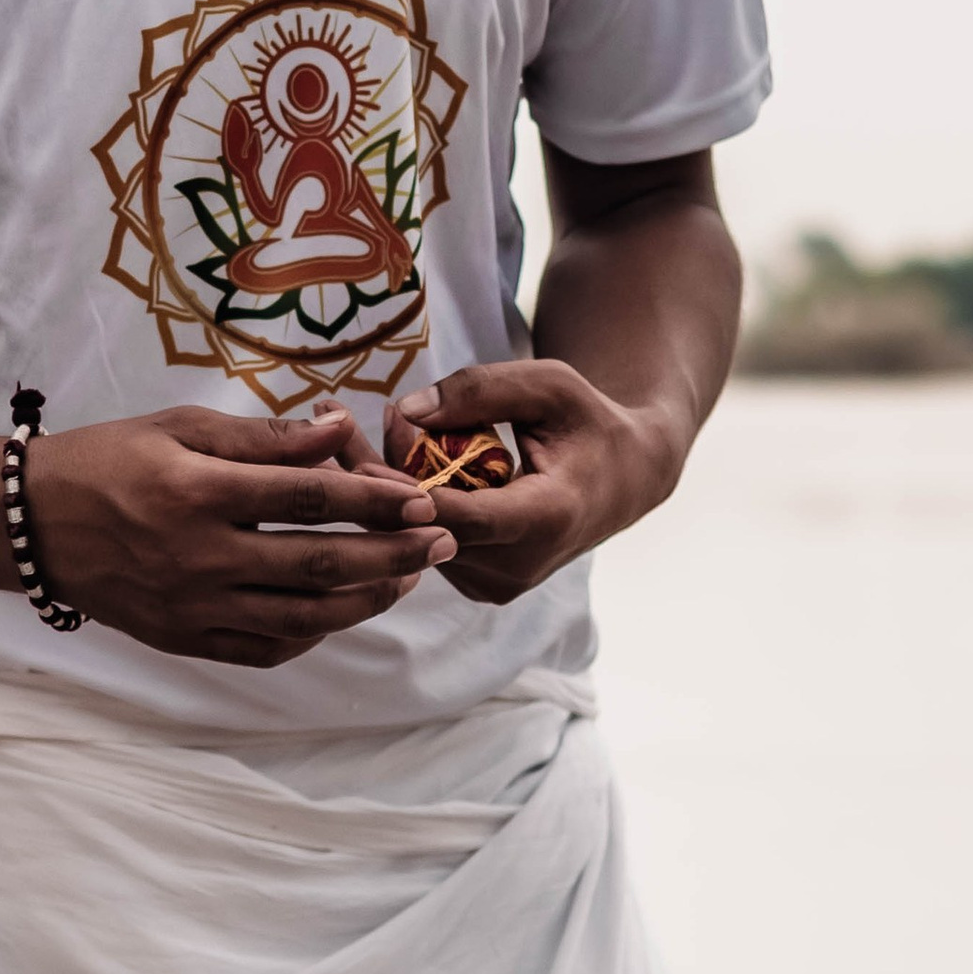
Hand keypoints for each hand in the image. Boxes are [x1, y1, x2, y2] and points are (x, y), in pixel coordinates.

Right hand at [21, 409, 452, 667]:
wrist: (30, 524)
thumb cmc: (106, 461)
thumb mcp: (178, 427)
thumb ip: (262, 438)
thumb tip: (337, 431)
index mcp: (199, 491)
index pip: (309, 498)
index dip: (374, 500)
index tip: (422, 498)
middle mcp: (200, 555)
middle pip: (320, 563)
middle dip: (394, 555)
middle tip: (443, 542)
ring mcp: (193, 606)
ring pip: (303, 615)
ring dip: (367, 600)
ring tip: (406, 579)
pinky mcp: (184, 638)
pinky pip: (264, 648)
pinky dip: (312, 635)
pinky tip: (341, 613)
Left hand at [386, 361, 679, 604]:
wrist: (622, 481)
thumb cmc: (587, 424)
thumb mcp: (549, 386)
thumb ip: (481, 390)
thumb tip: (407, 409)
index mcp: (548, 518)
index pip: (462, 516)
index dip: (408, 491)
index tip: (363, 457)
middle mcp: (521, 566)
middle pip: (429, 530)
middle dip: (384, 482)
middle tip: (350, 427)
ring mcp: (499, 584)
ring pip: (419, 541)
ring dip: (393, 494)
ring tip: (392, 438)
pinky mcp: (482, 587)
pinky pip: (427, 547)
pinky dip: (412, 510)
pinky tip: (410, 470)